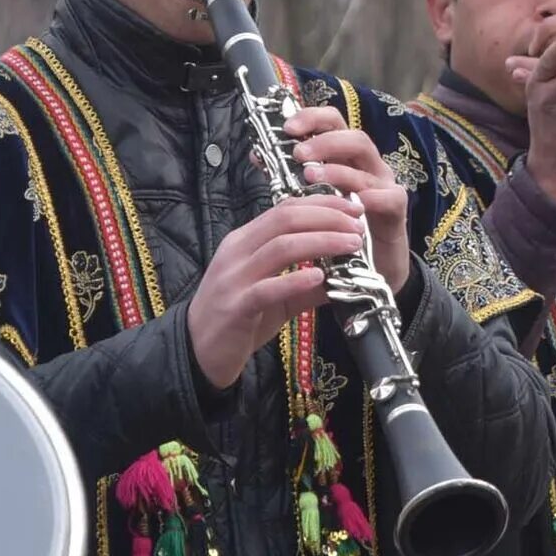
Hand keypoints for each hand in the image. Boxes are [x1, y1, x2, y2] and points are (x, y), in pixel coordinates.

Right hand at [186, 194, 366, 390]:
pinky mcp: (235, 307)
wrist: (198, 351)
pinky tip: (320, 278)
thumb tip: (345, 277)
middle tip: (358, 226)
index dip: (322, 204)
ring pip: (279, 247)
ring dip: (321, 242)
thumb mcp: (275, 296)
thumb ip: (305, 285)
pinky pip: (266, 288)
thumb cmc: (237, 319)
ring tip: (351, 245)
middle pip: (285, 220)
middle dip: (327, 218)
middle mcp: (237, 252)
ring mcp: (234, 278)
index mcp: (244, 241)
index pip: (284, 209)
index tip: (353, 208)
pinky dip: (295, 280)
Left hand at [284, 104, 410, 292]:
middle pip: (355, 137)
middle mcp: (368, 165)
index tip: (288, 127)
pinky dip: (372, 198)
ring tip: (311, 177)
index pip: (334, 123)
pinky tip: (353, 203)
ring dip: (338, 170)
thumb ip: (290, 177)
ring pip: (367, 167)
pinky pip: (389, 198)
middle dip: (325, 142)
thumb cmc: (338, 227)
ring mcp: (384, 185)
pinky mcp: (396, 210)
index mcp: (346, 157)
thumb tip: (258, 156)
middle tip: (298, 154)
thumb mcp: (312, 198)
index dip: (312, 118)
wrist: (372, 268)